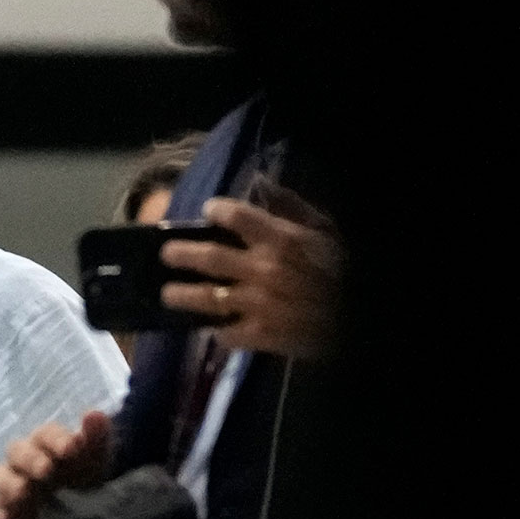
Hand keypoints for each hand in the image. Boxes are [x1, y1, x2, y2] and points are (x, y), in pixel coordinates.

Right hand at [0, 410, 112, 518]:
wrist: (83, 511)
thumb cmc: (85, 475)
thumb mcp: (96, 457)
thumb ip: (96, 435)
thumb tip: (93, 414)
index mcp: (45, 442)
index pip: (45, 434)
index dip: (56, 439)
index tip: (71, 449)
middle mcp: (23, 460)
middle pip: (16, 451)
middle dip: (30, 459)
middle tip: (46, 471)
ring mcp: (9, 485)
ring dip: (8, 482)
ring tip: (23, 492)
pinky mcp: (3, 511)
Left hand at [159, 187, 344, 358]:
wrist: (353, 316)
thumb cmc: (339, 270)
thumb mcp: (324, 231)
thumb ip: (291, 207)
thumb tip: (261, 182)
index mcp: (282, 239)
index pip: (237, 216)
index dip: (217, 211)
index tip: (207, 211)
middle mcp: (264, 269)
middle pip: (210, 257)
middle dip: (181, 254)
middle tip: (166, 254)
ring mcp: (260, 305)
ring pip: (208, 298)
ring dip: (182, 295)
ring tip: (167, 294)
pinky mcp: (261, 335)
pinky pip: (227, 333)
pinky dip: (215, 330)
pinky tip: (208, 327)